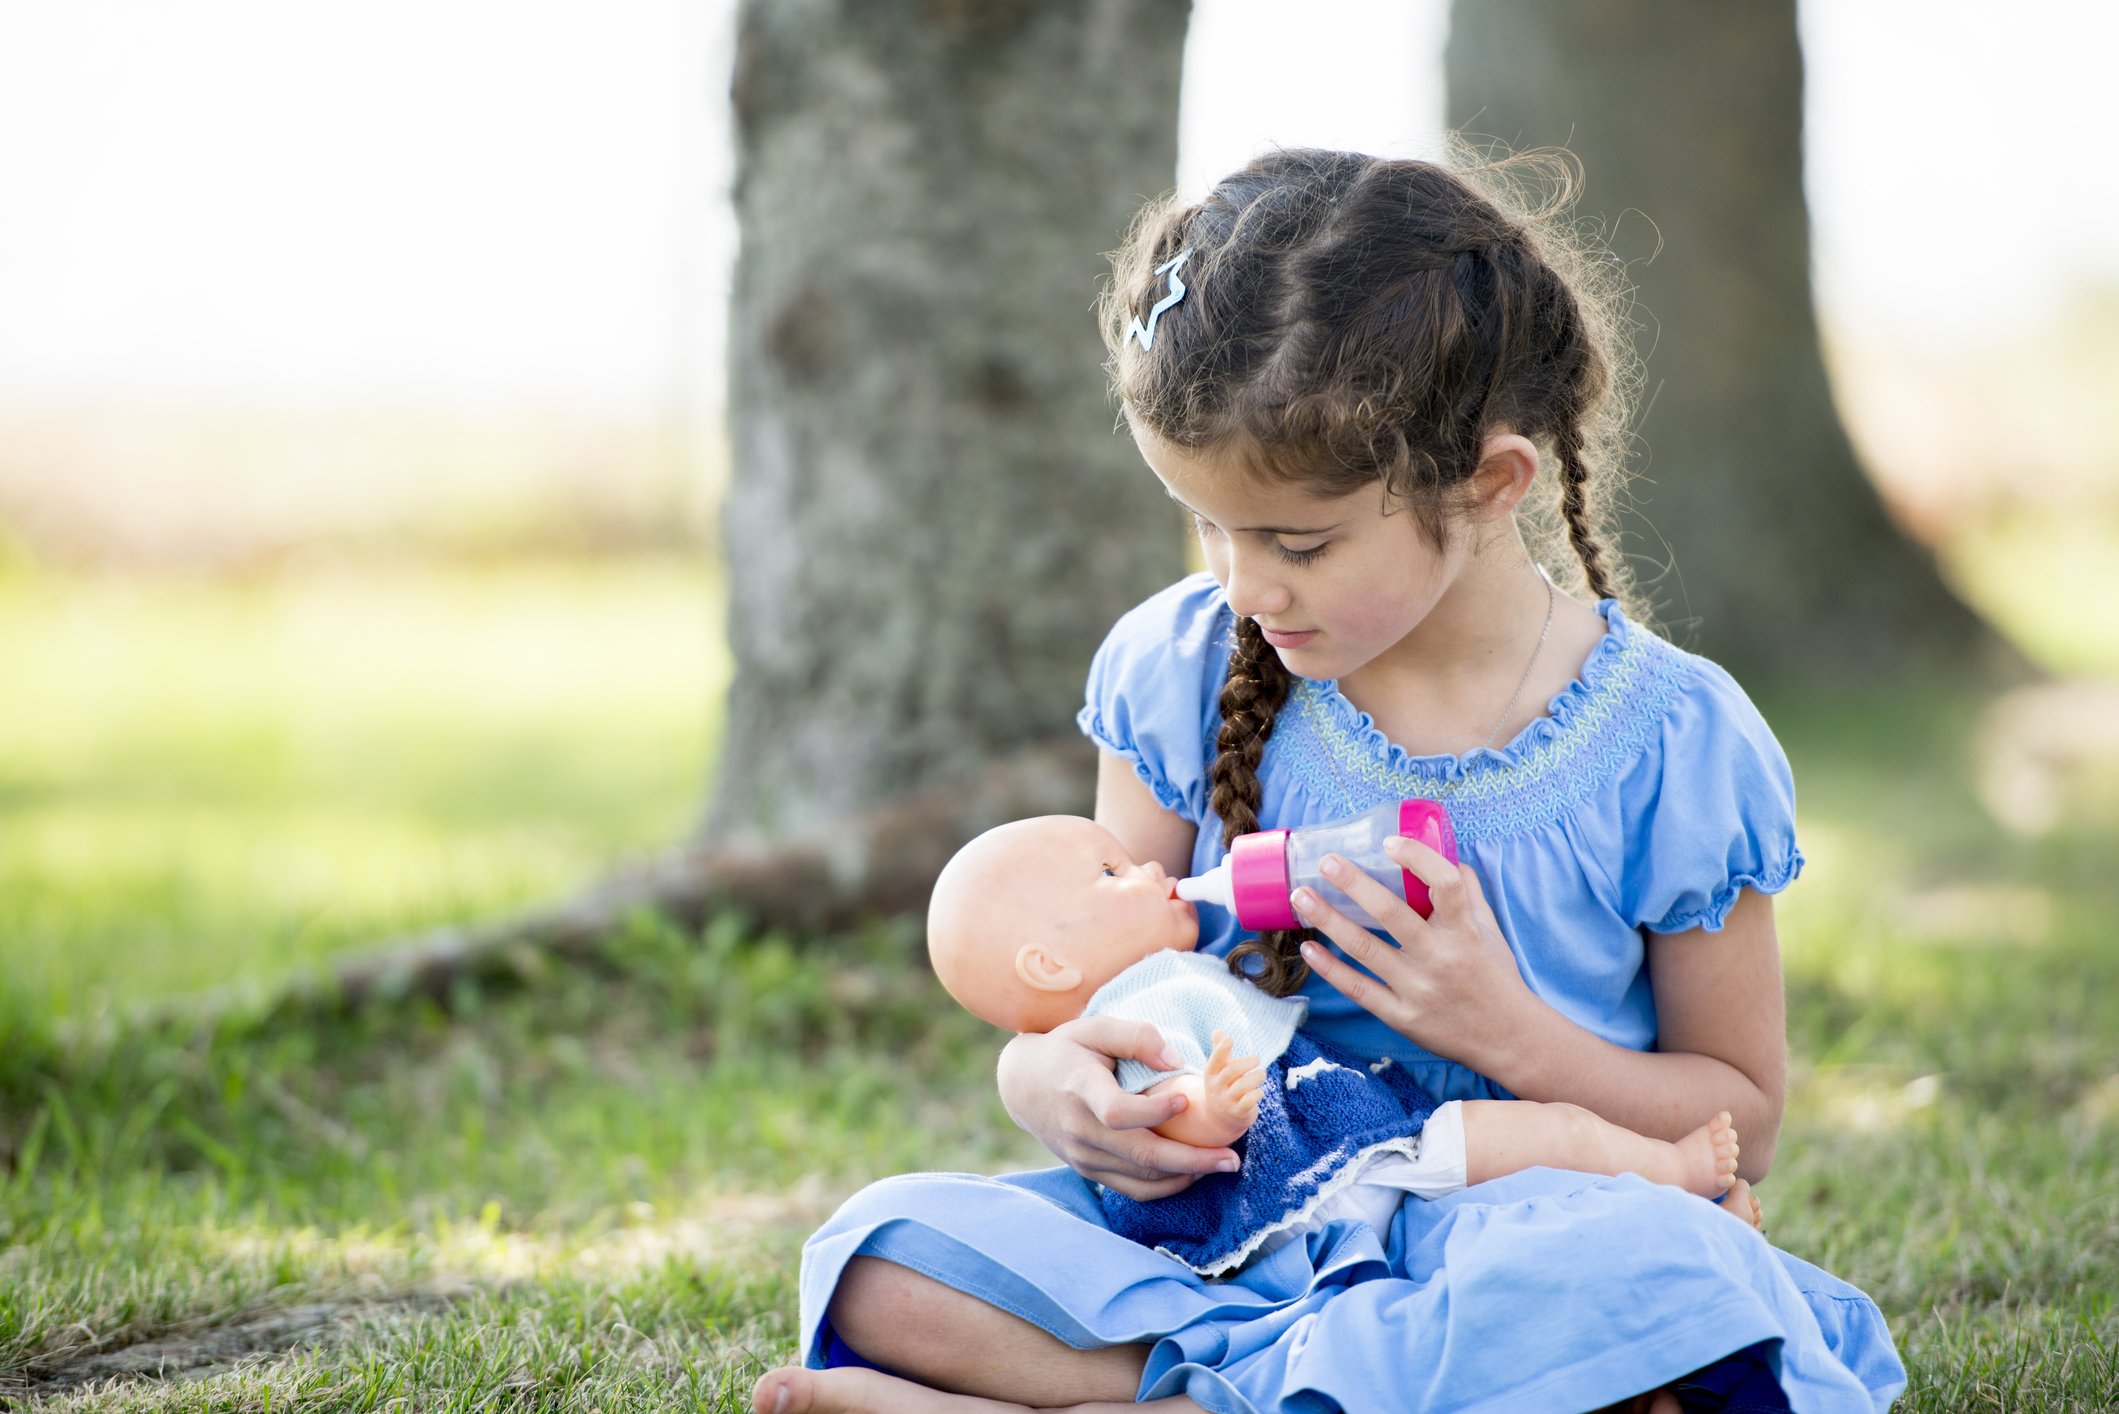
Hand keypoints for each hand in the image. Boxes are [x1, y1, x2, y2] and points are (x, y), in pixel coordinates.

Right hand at [996, 1014, 1239, 1200]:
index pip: (1117, 1112)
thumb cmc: (1067, 1050)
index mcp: (1081, 1089)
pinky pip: (1132, 1189)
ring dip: (1186, 1175)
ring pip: (1141, 1179)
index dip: (1154, 1111)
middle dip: (1192, 1159)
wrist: (1023, 1086)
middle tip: (1232, 1157)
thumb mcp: (1094, 1027)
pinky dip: (1166, 1187)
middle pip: (1140, 1155)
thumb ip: (1136, 1036)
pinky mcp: (1089, 1171)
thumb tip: (1177, 1060)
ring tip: (1222, 1164)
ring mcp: (1083, 1156)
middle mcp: (1080, 1130)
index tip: (1187, 1097)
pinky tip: (1192, 1173)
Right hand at [1201, 1030, 1265, 1132]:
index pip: (1215, 1059)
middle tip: (1257, 1059)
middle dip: (1247, 1062)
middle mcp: (1216, 1087)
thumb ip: (1220, 1051)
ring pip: (1243, 1085)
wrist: (1218, 1118)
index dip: (1222, 1048)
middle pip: (1232, 1070)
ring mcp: (1226, 1101)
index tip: (1230, 1039)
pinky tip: (1259, 1091)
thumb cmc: (1223, 1086)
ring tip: (1262, 1074)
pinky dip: (1257, 1093)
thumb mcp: (1219, 1070)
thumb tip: (1218, 1030)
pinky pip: (1249, 1101)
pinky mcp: (1238, 1112)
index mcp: (1211, 1074)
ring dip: (1257, 1077)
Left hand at [1290, 836, 1533, 1068]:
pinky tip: (1309, 948)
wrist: (1507, 1038)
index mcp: (1464, 931)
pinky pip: (1358, 988)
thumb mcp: (1490, 931)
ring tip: (1301, 896)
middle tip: (1326, 862)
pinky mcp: (1401, 1016)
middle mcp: (1439, 957)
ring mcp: (1417, 988)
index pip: (1444, 884)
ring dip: (1328, 919)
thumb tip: (1450, 856)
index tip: (1389, 842)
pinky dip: (1330, 968)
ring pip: (1364, 948)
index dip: (1417, 858)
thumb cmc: (1496, 977)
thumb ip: (1469, 894)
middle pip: (1390, 913)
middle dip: (1353, 884)